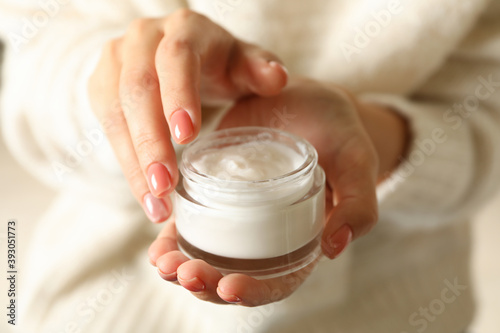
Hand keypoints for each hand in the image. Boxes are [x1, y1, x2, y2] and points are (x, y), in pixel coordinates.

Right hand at [87, 9, 287, 222]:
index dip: (179, 95)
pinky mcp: (102, 85)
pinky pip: (107, 127)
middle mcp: (143, 39)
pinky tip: (143, 193)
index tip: (186, 137)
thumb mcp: (242, 62)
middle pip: (138, 88)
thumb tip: (276, 78)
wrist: (179, 57)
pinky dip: (126, 163)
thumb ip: (258, 68)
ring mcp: (116, 61)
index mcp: (184, 29)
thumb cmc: (217, 63)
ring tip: (155, 203)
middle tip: (165, 186)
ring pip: (115, 112)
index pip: (176, 57)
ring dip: (133, 161)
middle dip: (150, 141)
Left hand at [149, 78, 408, 304]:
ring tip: (162, 263)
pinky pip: (192, 224)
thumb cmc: (336, 129)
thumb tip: (333, 249)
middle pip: (236, 274)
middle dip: (208, 282)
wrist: (303, 94)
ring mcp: (239, 216)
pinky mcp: (216, 194)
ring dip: (183, 266)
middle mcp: (267, 235)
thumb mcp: (356, 160)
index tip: (230, 286)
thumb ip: (359, 201)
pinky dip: (173, 238)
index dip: (257, 290)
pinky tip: (157, 243)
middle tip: (184, 273)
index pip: (280, 279)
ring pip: (209, 255)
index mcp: (303, 237)